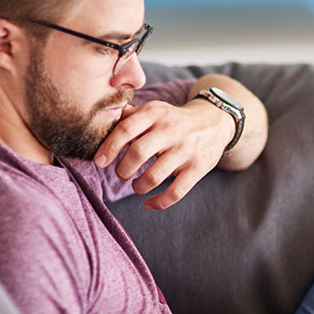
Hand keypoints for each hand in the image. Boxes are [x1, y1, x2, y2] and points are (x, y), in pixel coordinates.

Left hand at [94, 99, 233, 209]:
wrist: (215, 123)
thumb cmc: (174, 119)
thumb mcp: (155, 110)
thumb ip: (129, 116)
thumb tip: (100, 121)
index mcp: (155, 113)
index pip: (126, 129)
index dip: (109, 147)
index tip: (99, 162)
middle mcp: (171, 130)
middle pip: (138, 153)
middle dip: (123, 170)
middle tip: (121, 174)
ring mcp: (186, 150)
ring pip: (154, 176)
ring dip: (138, 187)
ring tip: (136, 186)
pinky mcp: (198, 168)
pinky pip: (175, 192)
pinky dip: (158, 203)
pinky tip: (148, 204)